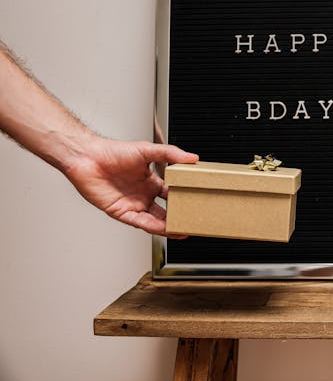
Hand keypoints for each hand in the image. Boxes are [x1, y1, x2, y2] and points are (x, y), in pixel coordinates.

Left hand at [63, 137, 198, 235]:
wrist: (88, 158)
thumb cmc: (112, 151)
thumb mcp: (147, 150)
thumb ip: (170, 154)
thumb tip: (192, 158)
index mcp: (151, 181)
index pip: (171, 193)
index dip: (183, 199)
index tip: (197, 201)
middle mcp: (142, 194)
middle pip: (165, 210)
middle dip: (179, 217)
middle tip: (193, 220)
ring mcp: (133, 204)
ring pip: (155, 220)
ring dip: (168, 226)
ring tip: (183, 230)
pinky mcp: (121, 212)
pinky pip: (140, 222)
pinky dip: (153, 227)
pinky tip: (164, 229)